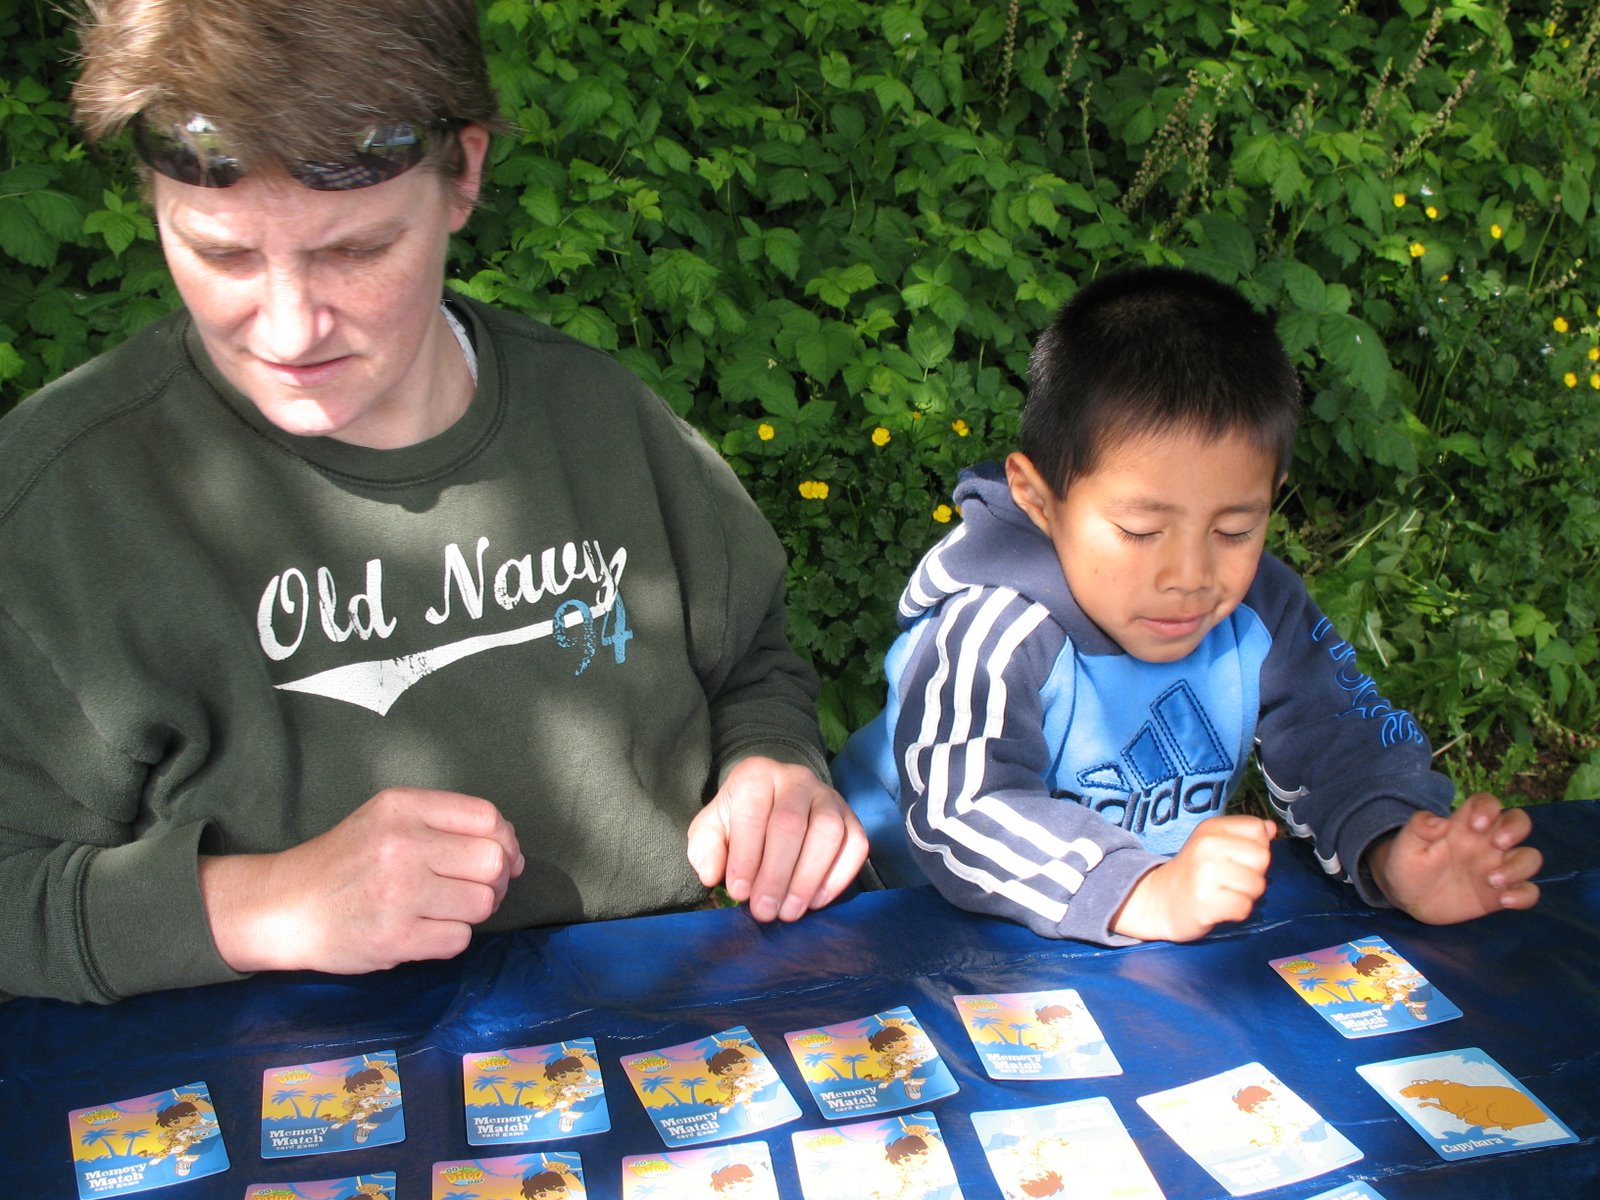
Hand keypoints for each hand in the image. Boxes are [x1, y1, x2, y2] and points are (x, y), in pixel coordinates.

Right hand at [199, 787, 523, 973]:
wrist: (283, 908)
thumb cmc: (344, 862)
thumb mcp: (386, 818)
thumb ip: (444, 822)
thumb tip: (509, 849)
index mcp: (402, 807)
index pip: (487, 817)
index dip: (505, 841)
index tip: (503, 858)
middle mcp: (402, 845)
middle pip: (492, 861)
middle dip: (495, 881)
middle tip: (475, 890)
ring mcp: (399, 893)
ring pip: (482, 903)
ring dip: (472, 912)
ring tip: (443, 910)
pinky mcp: (395, 938)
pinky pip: (459, 940)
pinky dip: (450, 939)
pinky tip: (424, 931)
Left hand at [685, 757, 868, 922]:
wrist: (773, 804)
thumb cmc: (738, 821)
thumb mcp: (711, 829)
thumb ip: (705, 849)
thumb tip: (712, 875)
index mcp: (757, 774)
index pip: (753, 812)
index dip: (746, 856)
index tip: (739, 893)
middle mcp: (797, 778)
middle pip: (791, 824)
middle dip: (776, 874)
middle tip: (765, 911)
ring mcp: (829, 797)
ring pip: (828, 832)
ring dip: (808, 878)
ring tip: (789, 911)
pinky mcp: (852, 818)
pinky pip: (855, 845)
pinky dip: (837, 878)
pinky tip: (814, 901)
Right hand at [1110, 814, 1274, 941]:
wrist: (1158, 900)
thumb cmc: (1193, 873)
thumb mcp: (1213, 844)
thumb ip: (1243, 834)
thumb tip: (1270, 828)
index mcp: (1211, 828)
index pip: (1258, 829)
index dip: (1256, 847)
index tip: (1236, 858)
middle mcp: (1206, 846)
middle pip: (1263, 857)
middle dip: (1255, 873)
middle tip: (1231, 880)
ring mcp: (1204, 874)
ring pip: (1257, 885)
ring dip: (1247, 896)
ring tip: (1225, 894)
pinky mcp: (1205, 902)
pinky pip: (1244, 907)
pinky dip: (1238, 913)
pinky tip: (1221, 909)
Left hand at [1368, 792, 1541, 923]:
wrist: (1408, 898)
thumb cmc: (1408, 864)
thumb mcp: (1405, 845)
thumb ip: (1418, 828)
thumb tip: (1440, 821)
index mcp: (1464, 825)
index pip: (1488, 803)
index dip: (1489, 807)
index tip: (1475, 824)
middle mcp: (1486, 843)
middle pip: (1519, 822)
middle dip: (1515, 828)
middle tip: (1497, 843)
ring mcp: (1497, 868)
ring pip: (1530, 857)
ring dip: (1519, 866)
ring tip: (1491, 880)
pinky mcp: (1501, 895)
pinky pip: (1528, 891)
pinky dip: (1524, 895)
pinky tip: (1504, 901)